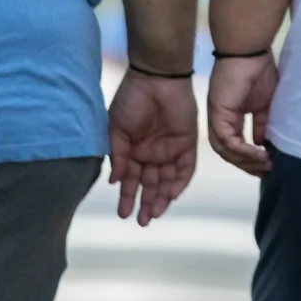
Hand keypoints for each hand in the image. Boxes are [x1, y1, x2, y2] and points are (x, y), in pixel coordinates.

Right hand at [107, 72, 197, 224]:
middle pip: (150, 185)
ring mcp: (169, 150)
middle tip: (141, 221)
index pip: (131, 180)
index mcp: (133, 151)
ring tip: (152, 213)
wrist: (155, 79)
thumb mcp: (116, 129)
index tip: (122, 214)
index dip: (127, 197)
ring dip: (160, 198)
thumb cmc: (131, 100)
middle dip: (145, 203)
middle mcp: (152, 154)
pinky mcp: (186, 145)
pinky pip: (184, 169)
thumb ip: (117, 155)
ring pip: (166, 181)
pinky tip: (169, 195)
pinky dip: (178, 183)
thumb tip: (114, 181)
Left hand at [206, 52, 278, 175]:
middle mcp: (220, 121)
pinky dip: (243, 150)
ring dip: (246, 161)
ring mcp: (216, 119)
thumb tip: (264, 145)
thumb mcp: (264, 105)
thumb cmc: (258, 72)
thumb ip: (261, 125)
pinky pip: (228, 141)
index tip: (268, 166)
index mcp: (229, 118)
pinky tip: (259, 153)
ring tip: (266, 164)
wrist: (249, 52)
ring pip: (226, 151)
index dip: (250, 159)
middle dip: (249, 165)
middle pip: (229, 153)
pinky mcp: (218, 115)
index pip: (236, 147)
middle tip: (268, 171)